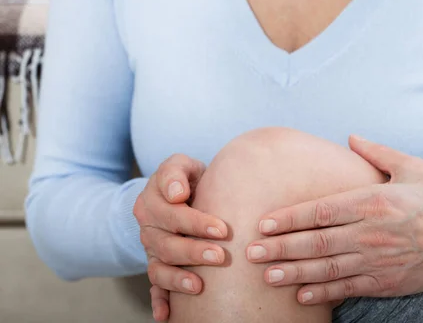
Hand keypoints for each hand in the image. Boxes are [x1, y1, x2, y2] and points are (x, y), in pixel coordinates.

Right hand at [133, 154, 228, 321]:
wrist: (181, 192)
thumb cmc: (187, 179)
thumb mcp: (181, 165)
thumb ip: (176, 172)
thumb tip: (176, 194)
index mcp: (152, 201)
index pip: (171, 214)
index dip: (196, 223)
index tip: (223, 229)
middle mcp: (148, 228)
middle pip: (167, 244)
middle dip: (194, 252)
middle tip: (221, 256)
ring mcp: (151, 249)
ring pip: (160, 268)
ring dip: (179, 279)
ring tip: (201, 286)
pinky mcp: (157, 266)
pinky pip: (154, 286)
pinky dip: (159, 301)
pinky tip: (166, 315)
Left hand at [246, 136, 422, 304]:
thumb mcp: (412, 166)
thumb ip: (377, 152)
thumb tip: (350, 137)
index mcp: (374, 202)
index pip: (322, 211)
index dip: (290, 218)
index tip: (264, 222)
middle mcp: (372, 233)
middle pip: (318, 242)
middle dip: (281, 248)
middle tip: (251, 252)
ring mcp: (379, 260)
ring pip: (329, 269)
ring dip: (295, 273)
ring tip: (267, 276)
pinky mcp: (387, 281)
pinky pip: (349, 288)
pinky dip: (324, 292)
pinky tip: (301, 295)